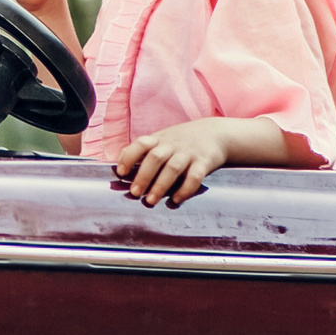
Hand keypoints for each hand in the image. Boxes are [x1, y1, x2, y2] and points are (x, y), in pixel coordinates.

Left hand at [113, 119, 237, 205]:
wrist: (217, 133)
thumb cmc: (182, 141)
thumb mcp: (162, 140)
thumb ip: (143, 151)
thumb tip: (118, 165)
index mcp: (160, 139)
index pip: (141, 143)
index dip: (129, 156)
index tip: (121, 172)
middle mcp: (173, 145)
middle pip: (155, 158)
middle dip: (143, 176)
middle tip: (134, 193)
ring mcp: (189, 153)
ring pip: (173, 168)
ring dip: (160, 185)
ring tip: (150, 201)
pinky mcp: (205, 162)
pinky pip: (195, 176)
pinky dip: (185, 189)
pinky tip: (176, 200)